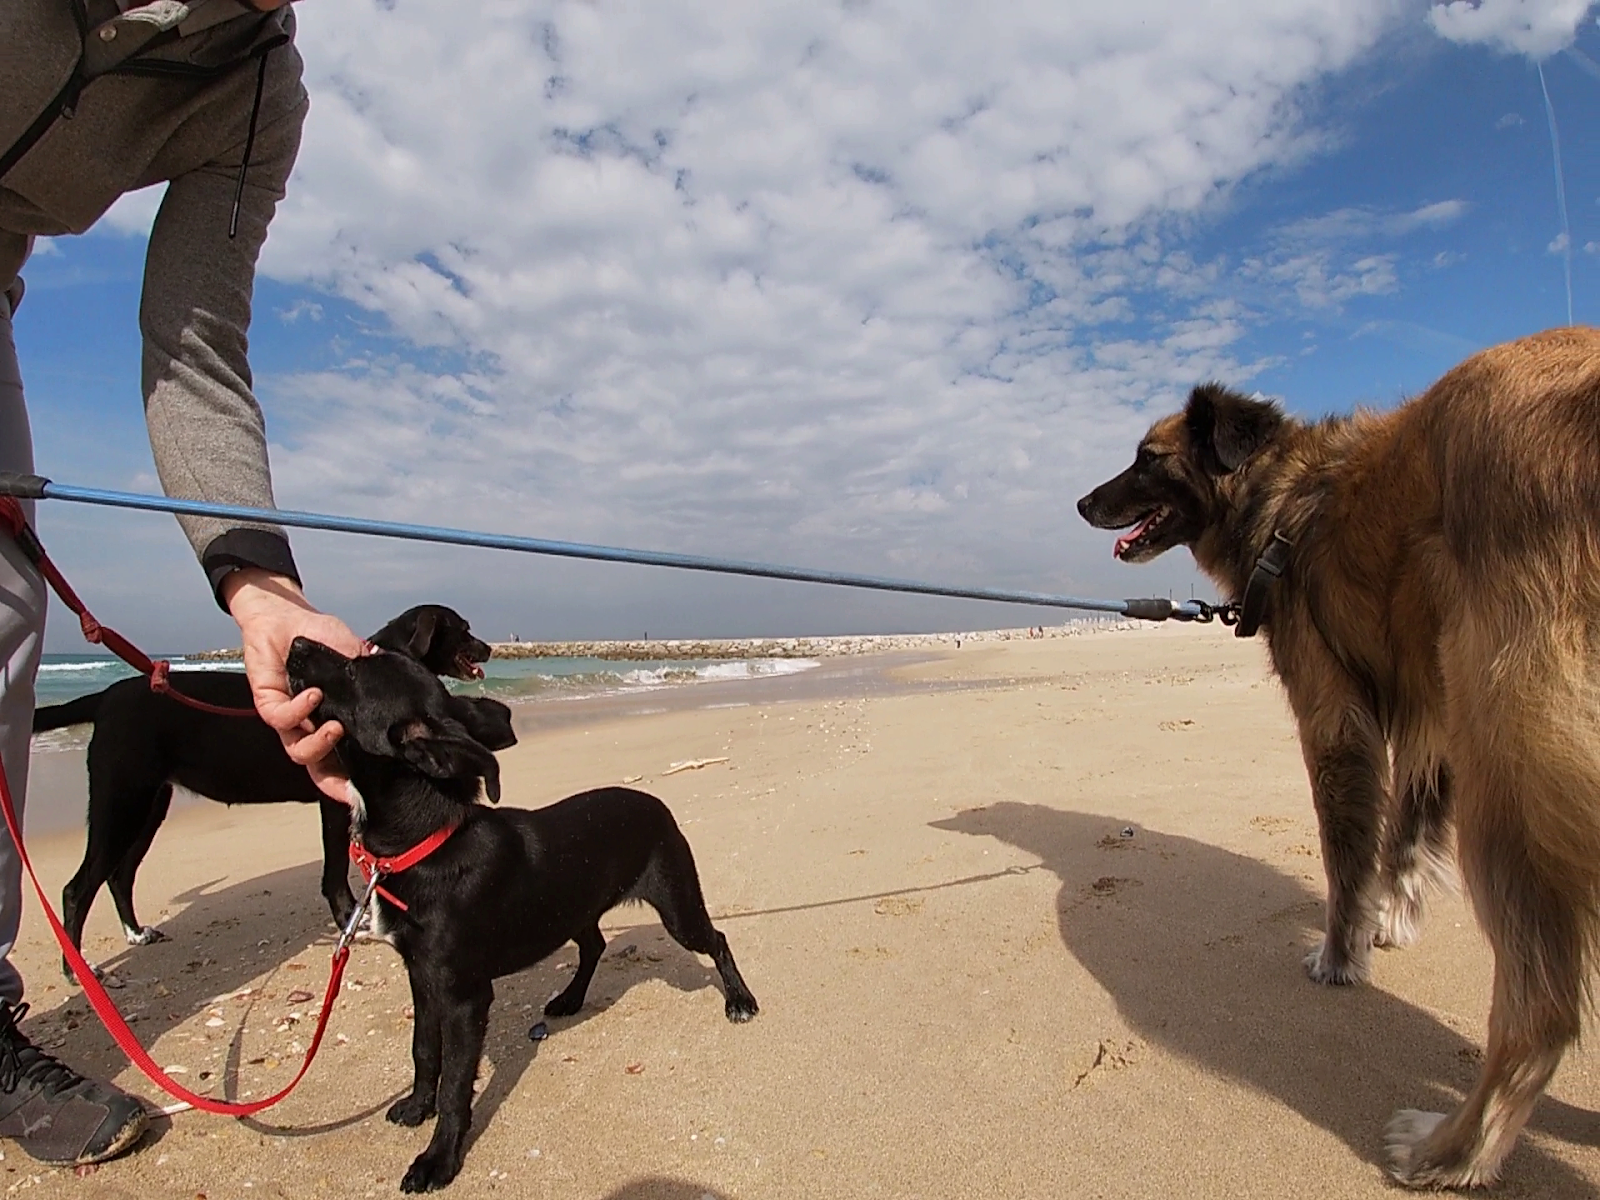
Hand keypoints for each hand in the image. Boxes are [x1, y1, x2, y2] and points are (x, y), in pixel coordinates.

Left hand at [221, 568, 365, 801]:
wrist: (285, 617)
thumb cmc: (321, 636)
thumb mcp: (356, 655)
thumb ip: (372, 675)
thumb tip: (401, 686)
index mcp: (332, 719)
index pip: (342, 758)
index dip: (352, 780)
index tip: (368, 793)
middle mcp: (310, 725)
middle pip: (318, 768)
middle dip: (334, 783)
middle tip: (351, 784)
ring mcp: (289, 718)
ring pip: (299, 752)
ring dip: (320, 746)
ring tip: (336, 727)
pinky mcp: (268, 704)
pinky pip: (282, 720)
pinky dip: (301, 710)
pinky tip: (315, 694)